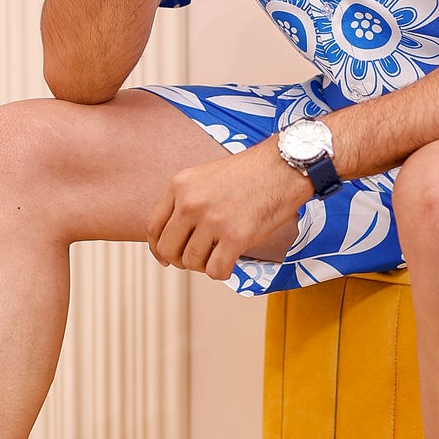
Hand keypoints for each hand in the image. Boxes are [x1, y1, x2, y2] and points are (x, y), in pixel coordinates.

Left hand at [147, 142, 310, 280]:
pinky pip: (216, 270)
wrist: (284, 166)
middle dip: (181, 260)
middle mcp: (191, 202)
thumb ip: (186, 201)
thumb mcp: (205, 177)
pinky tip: (231, 261)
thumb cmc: (251, 173)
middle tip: (198, 258)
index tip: (166, 258)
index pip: (153, 226)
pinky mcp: (236, 236)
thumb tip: (174, 236)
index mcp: (180, 185)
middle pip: (168, 248)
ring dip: (204, 265)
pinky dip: (222, 272)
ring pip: (191, 262)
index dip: (157, 248)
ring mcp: (212, 220)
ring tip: (220, 254)